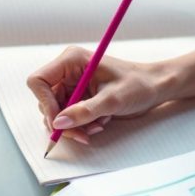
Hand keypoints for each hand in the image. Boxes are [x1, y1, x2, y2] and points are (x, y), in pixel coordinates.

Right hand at [26, 46, 169, 143]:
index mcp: (72, 61)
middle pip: (46, 102)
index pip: (39, 81)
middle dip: (63, 121)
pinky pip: (69, 117)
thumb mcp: (112, 100)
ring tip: (95, 129)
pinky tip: (98, 125)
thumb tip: (58, 123)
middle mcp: (68, 71)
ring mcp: (73, 85)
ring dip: (73, 126)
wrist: (155, 88)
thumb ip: (84, 112)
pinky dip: (80, 126)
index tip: (60, 122)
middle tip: (81, 134)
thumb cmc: (138, 85)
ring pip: (57, 113)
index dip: (44, 103)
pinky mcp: (79, 98)